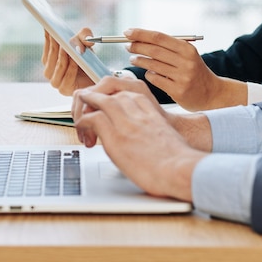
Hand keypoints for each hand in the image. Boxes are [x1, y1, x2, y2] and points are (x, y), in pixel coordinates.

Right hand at [41, 28, 95, 94]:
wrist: (96, 78)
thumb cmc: (87, 60)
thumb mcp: (87, 44)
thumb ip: (85, 35)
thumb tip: (85, 37)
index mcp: (49, 58)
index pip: (47, 45)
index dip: (49, 36)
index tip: (50, 26)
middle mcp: (49, 70)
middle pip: (50, 57)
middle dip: (55, 46)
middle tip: (59, 37)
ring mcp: (55, 81)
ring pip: (57, 67)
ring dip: (62, 57)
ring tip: (66, 48)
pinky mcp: (64, 89)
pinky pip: (66, 78)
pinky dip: (70, 68)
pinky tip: (75, 61)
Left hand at [72, 76, 212, 150]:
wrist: (180, 169)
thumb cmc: (175, 159)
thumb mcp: (164, 134)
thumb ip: (149, 128)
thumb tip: (140, 139)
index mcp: (147, 106)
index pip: (119, 92)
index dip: (106, 101)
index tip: (102, 114)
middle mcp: (134, 107)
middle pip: (104, 91)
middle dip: (90, 102)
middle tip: (86, 118)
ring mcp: (123, 119)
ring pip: (92, 100)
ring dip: (82, 112)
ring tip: (81, 125)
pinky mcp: (114, 133)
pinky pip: (89, 118)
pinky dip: (82, 125)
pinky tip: (85, 136)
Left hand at [124, 28, 246, 110]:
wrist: (211, 93)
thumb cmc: (194, 71)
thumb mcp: (187, 55)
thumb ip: (168, 47)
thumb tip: (140, 38)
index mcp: (187, 49)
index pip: (159, 37)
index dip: (141, 34)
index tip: (127, 32)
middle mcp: (186, 62)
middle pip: (154, 51)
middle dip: (137, 46)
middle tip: (127, 46)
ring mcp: (182, 77)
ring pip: (153, 65)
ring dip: (139, 60)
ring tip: (133, 58)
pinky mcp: (178, 91)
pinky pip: (155, 79)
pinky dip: (149, 74)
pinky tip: (148, 72)